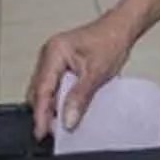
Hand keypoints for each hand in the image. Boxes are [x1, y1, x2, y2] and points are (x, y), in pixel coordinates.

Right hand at [27, 13, 134, 139]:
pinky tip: (66, 108)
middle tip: (55, 132)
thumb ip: (80, 97)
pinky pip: (52, 84)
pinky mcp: (58, 62)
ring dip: (50, 105)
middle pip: (38, 90)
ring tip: (61, 123)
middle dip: (44, 111)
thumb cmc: (111, 41)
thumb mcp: (97, 73)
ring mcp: (52, 57)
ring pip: (44, 88)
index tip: (41, 132)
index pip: (42, 89)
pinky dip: (57, 97)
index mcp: (55, 52)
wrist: (120, 27)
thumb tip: (68, 120)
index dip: (41, 113)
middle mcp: (49, 53)